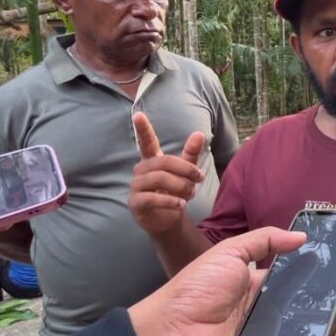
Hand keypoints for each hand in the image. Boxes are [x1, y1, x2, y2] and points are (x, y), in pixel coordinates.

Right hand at [128, 112, 205, 236]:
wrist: (169, 221)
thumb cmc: (175, 192)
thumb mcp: (186, 172)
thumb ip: (190, 154)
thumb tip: (199, 134)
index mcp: (152, 160)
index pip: (146, 142)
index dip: (143, 129)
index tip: (138, 114)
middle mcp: (140, 171)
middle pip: (163, 162)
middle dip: (186, 170)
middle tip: (199, 179)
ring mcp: (135, 187)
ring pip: (159, 179)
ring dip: (181, 186)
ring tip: (191, 194)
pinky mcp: (135, 203)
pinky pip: (152, 198)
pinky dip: (170, 200)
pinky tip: (182, 204)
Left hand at [128, 227, 335, 335]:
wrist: (167, 333)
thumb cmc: (195, 289)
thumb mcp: (228, 253)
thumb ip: (263, 241)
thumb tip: (301, 237)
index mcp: (253, 287)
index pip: (292, 282)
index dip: (316, 278)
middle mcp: (259, 313)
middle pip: (301, 309)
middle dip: (329, 304)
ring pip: (298, 335)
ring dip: (323, 330)